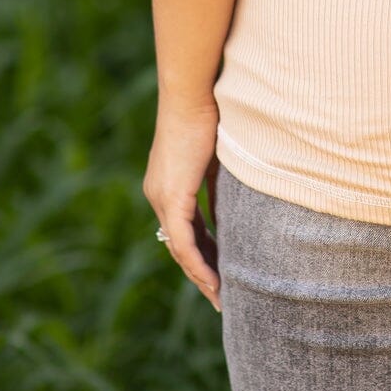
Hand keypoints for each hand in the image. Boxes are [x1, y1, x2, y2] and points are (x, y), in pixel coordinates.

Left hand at [143, 96, 221, 311]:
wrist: (193, 93)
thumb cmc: (208, 113)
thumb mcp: (215, 156)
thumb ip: (218, 182)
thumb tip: (233, 205)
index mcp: (165, 185)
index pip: (183, 229)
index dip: (201, 251)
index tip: (219, 270)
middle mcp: (157, 195)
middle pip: (179, 244)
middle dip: (201, 271)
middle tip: (220, 295)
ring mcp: (162, 198)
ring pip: (180, 249)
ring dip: (201, 275)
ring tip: (220, 297)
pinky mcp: (172, 198)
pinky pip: (184, 242)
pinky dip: (199, 264)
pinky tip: (213, 283)